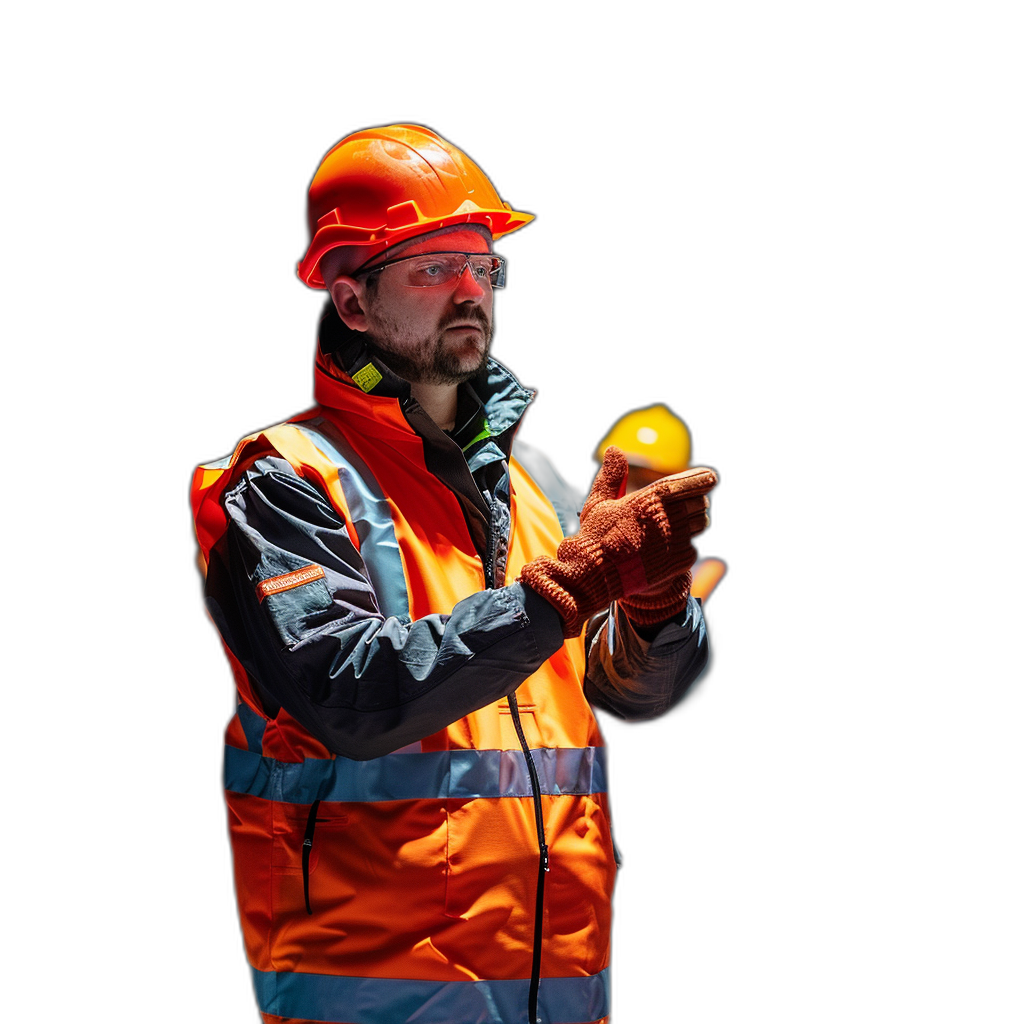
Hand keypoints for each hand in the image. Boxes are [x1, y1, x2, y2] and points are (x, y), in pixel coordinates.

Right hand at [520, 447, 717, 635]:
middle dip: (696, 501)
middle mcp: (669, 517)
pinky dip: (683, 547)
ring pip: (700, 524)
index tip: (710, 477)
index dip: (703, 479)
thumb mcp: (600, 501)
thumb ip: (612, 476)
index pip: (690, 483)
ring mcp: (676, 540)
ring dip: (693, 521)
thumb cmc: (596, 536)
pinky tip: (667, 549)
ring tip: (678, 525)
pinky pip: (691, 548)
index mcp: (651, 498)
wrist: (597, 574)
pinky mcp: (679, 561)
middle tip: (687, 504)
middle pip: (700, 503)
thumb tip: (614, 450)